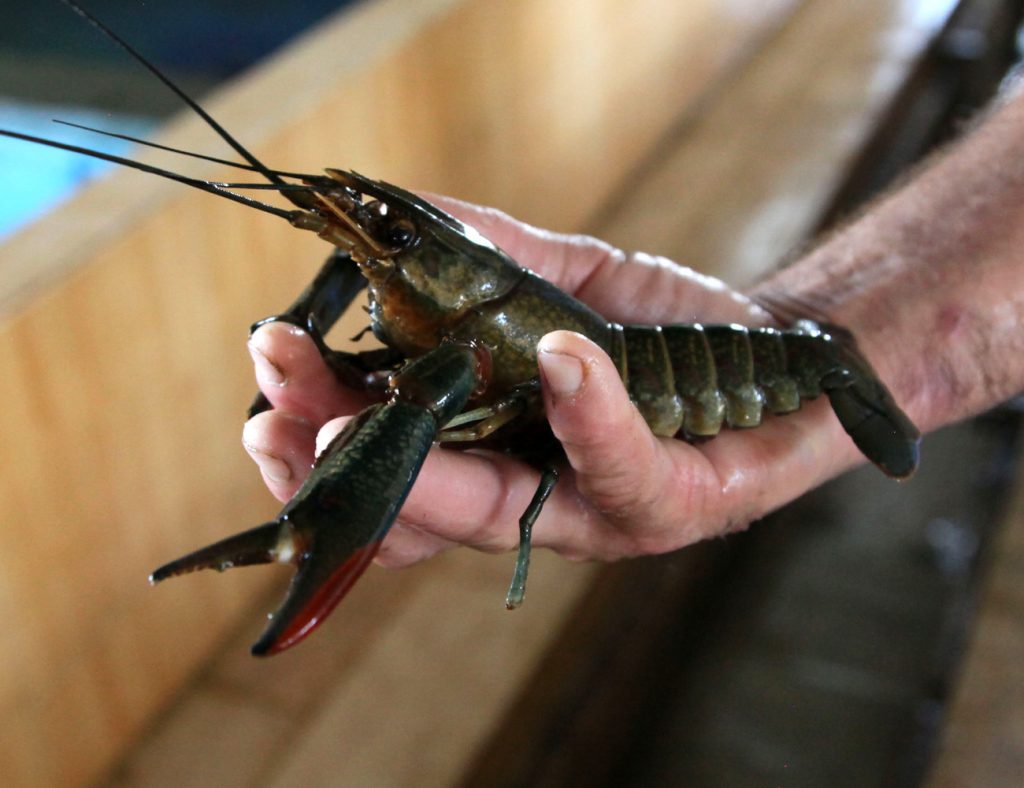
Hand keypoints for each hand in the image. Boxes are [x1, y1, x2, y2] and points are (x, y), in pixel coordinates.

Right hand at [242, 197, 864, 567]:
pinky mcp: (667, 505)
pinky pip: (617, 469)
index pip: (386, 462)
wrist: (779, 360)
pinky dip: (585, 415)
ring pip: (486, 516)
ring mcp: (591, 512)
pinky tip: (559, 359)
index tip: (267, 377)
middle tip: (272, 413)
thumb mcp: (569, 283)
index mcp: (492, 449)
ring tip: (351, 421)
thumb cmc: (666, 336)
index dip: (318, 433)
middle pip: (409, 507)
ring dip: (416, 474)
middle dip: (331, 462)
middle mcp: (529, 495)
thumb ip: (492, 254)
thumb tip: (410, 206)